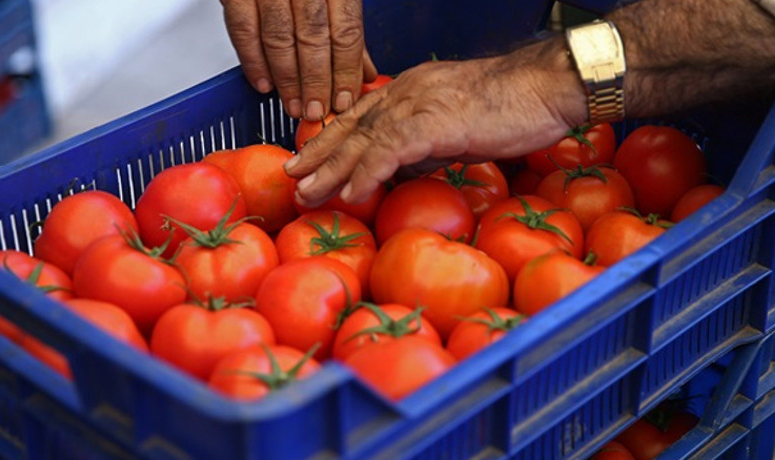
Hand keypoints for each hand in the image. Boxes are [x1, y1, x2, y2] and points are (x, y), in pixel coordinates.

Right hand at [220, 0, 377, 120]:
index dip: (346, 70)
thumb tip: (364, 70)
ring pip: (279, 37)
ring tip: (293, 105)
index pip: (346, 30)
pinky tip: (263, 83)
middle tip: (317, 111)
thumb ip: (347, 24)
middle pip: (313, 38)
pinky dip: (252, 60)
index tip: (345, 99)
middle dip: (316, 82)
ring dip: (287, 78)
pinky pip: (243, 28)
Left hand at [284, 39, 588, 205]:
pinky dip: (368, 174)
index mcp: (410, 90)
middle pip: (351, 126)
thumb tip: (400, 168)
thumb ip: (424, 144)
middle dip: (319, 154)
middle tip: (293, 178)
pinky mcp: (434, 122)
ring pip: (363, 139)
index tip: (309, 158)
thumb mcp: (457, 128)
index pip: (359, 115)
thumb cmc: (512, 107)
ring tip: (309, 194)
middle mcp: (405, 92)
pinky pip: (391, 150)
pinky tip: (352, 194)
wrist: (546, 86)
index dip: (331, 138)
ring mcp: (418, 105)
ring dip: (333, 170)